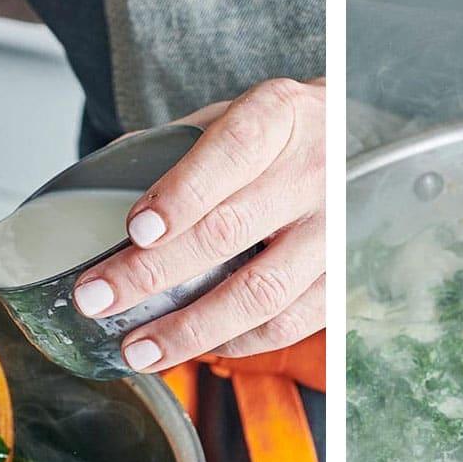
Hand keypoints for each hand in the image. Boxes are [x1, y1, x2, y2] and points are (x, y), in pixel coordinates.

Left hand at [72, 78, 325, 371]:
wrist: (363, 147)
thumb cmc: (285, 135)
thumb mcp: (235, 113)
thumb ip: (177, 145)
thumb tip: (99, 185)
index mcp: (279, 117)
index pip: (231, 152)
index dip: (183, 194)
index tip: (137, 228)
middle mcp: (314, 174)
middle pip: (229, 231)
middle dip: (154, 273)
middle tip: (98, 298)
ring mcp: (335, 232)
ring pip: (260, 292)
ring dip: (191, 327)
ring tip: (138, 348)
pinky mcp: (345, 279)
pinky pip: (289, 323)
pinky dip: (237, 343)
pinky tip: (197, 347)